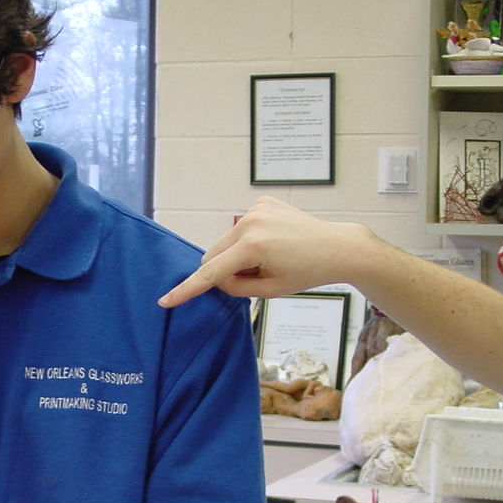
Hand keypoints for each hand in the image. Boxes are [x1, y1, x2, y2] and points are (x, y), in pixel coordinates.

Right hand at [158, 196, 366, 306]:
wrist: (336, 247)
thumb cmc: (307, 272)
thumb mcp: (270, 290)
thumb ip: (235, 287)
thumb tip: (215, 278)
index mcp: (253, 247)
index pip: (211, 273)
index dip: (187, 289)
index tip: (166, 300)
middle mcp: (250, 223)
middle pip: (214, 253)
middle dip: (224, 269)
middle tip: (254, 276)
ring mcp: (256, 208)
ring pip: (226, 241)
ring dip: (236, 254)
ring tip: (267, 258)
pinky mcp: (262, 202)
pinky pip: (241, 227)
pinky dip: (248, 239)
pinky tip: (273, 242)